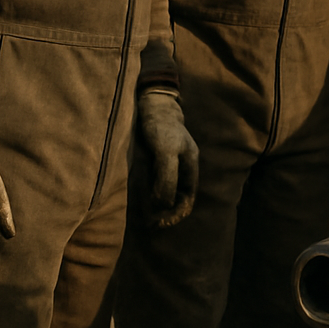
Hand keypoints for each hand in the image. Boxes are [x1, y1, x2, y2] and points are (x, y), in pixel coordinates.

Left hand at [137, 89, 198, 227]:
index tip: (161, 223)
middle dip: (167, 213)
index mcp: (190, 165)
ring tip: (145, 217)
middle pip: (178, 198)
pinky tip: (138, 200)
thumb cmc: (161, 126)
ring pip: (166, 192)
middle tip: (151, 224)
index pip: (188, 198)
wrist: (149, 103)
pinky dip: (148, 195)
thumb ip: (167, 177)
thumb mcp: (166, 152)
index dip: (177, 213)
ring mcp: (167, 164)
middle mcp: (180, 167)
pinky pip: (154, 184)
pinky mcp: (153, 160)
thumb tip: (163, 204)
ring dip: (157, 206)